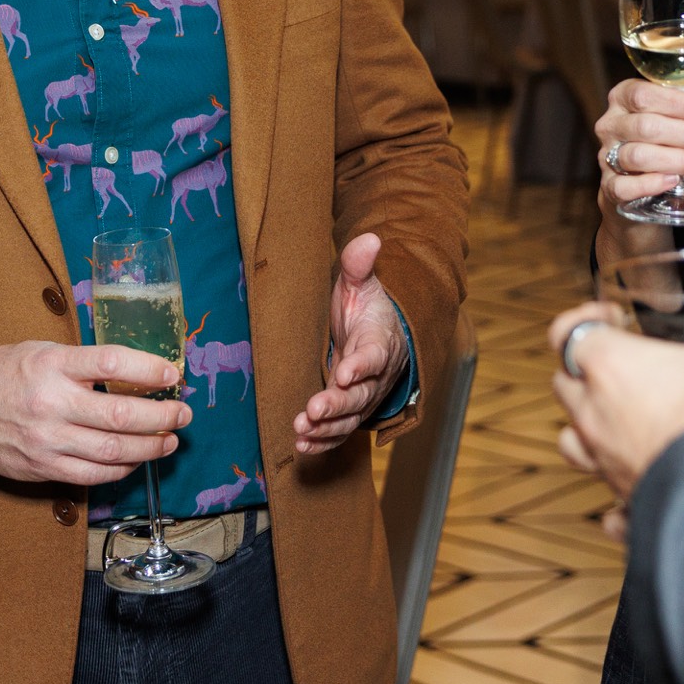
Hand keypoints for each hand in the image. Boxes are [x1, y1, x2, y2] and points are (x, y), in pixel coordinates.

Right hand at [0, 340, 190, 485]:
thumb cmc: (10, 372)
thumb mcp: (47, 351)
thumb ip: (87, 362)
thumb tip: (140, 370)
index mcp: (54, 365)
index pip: (111, 362)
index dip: (148, 368)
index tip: (172, 374)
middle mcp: (52, 403)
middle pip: (120, 415)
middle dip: (162, 416)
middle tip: (183, 414)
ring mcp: (48, 440)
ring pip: (113, 451)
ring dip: (150, 448)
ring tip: (169, 440)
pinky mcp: (43, 468)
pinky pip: (93, 475)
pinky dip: (122, 469)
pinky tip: (136, 460)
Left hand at [294, 232, 409, 454]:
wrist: (383, 337)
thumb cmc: (367, 309)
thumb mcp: (362, 284)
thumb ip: (360, 266)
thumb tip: (370, 237)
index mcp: (378, 342)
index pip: (373, 355)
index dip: (361, 365)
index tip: (345, 372)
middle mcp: (374, 376)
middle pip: (359, 395)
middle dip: (336, 405)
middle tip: (313, 411)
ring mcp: (363, 397)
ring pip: (349, 418)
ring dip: (326, 428)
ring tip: (301, 431)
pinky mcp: (351, 412)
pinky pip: (340, 431)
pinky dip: (324, 441)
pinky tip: (302, 446)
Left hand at [548, 303, 683, 522]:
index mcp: (610, 368)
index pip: (566, 332)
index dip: (584, 318)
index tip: (613, 318)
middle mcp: (596, 416)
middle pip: (564, 384)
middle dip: (589, 370)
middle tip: (630, 367)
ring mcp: (606, 464)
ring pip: (572, 442)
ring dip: (590, 429)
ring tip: (624, 423)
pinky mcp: (628, 504)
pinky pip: (609, 503)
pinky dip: (619, 497)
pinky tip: (645, 486)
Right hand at [594, 80, 683, 263]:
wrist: (638, 177)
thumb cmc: (660, 136)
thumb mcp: (667, 112)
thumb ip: (681, 109)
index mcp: (621, 98)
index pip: (643, 96)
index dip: (678, 103)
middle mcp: (610, 125)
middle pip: (645, 127)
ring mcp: (606, 156)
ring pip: (638, 156)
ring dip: (678, 160)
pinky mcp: (609, 185)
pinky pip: (624, 187)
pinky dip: (651, 184)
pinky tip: (673, 180)